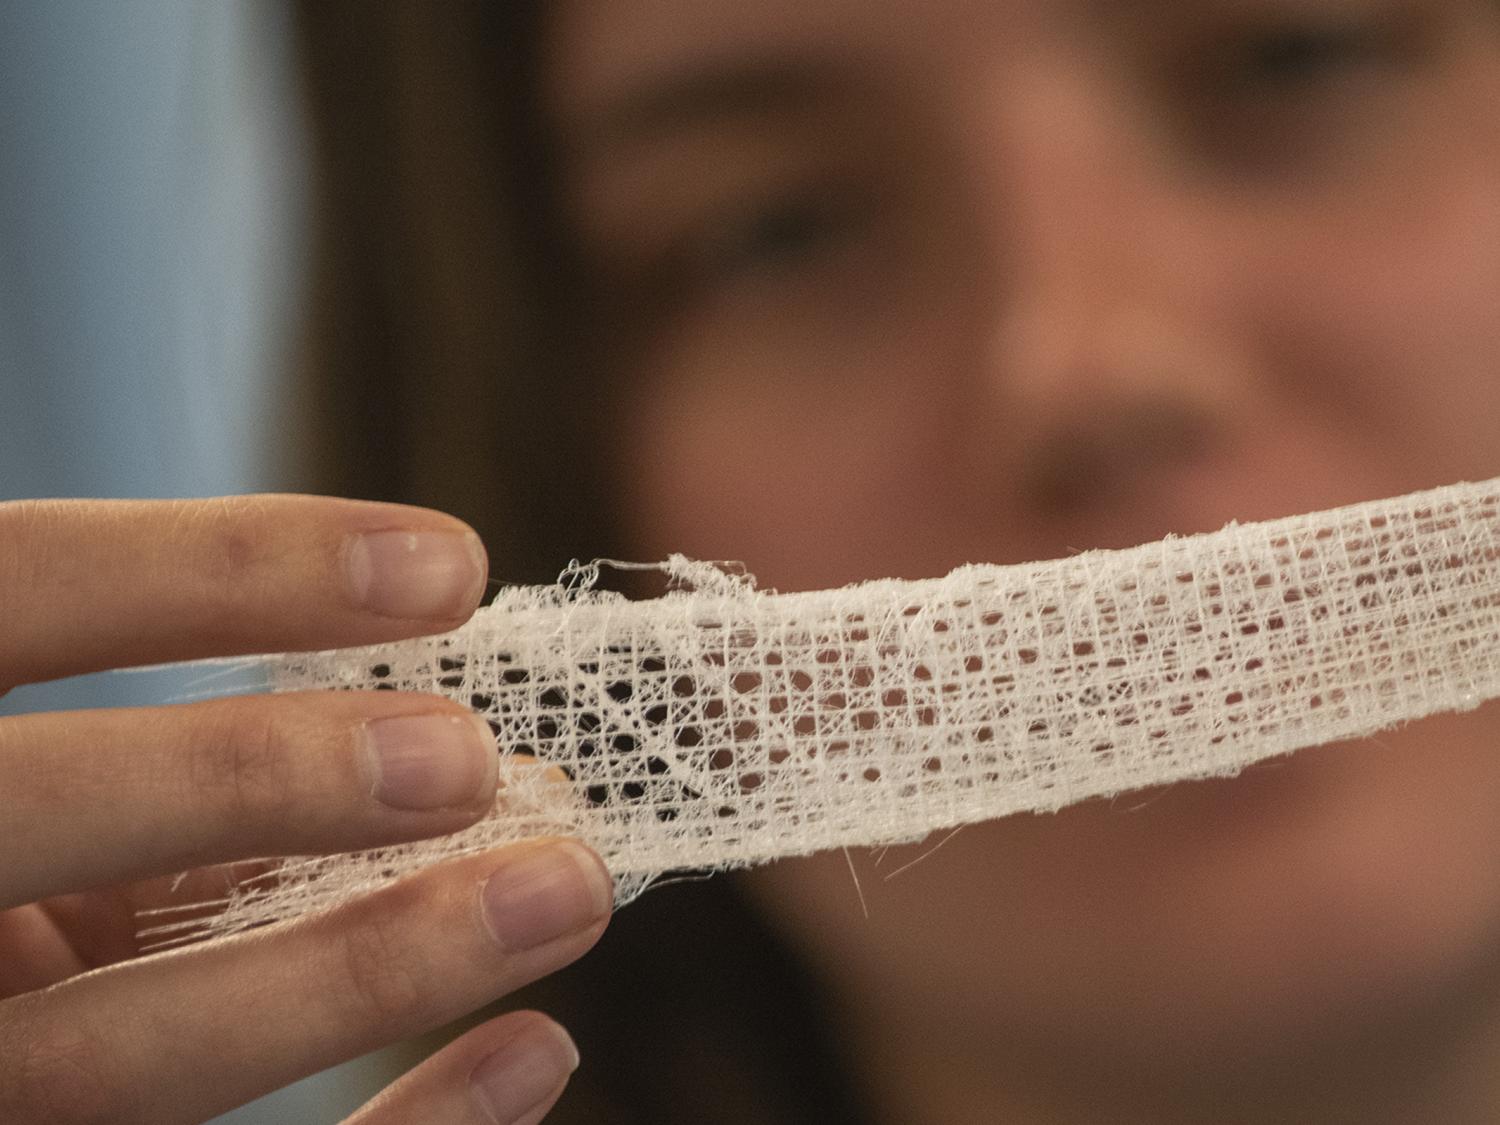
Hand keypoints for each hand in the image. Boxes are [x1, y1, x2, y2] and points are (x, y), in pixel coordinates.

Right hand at [0, 496, 610, 1124]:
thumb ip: (183, 770)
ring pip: (118, 1060)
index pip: (18, 588)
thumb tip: (468, 755)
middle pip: (35, 826)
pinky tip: (535, 1052)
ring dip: (369, 972)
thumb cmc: (37, 863)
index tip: (455, 566)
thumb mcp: (50, 792)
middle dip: (260, 777)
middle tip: (474, 759)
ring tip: (561, 892)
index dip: (225, 569)